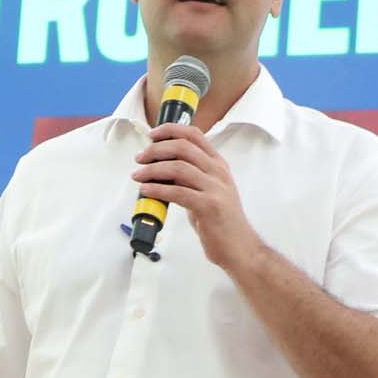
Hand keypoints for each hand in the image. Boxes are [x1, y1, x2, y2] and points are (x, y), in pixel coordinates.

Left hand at [132, 119, 256, 265]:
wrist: (239, 247)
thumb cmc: (220, 222)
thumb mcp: (208, 191)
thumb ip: (190, 178)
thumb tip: (161, 169)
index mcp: (218, 165)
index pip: (194, 135)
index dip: (170, 130)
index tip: (152, 134)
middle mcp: (218, 172)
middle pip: (183, 147)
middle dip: (156, 149)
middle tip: (140, 158)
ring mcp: (215, 188)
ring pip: (178, 168)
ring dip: (152, 170)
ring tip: (138, 175)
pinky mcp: (209, 206)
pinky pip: (177, 192)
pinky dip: (157, 189)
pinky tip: (146, 191)